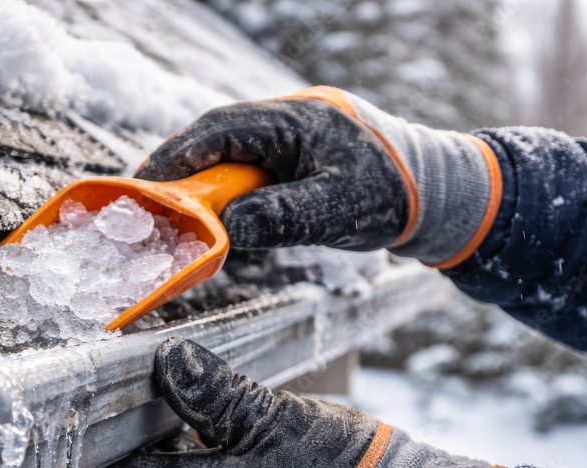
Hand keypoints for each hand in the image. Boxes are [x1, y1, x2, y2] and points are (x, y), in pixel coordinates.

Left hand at [81, 337, 507, 467]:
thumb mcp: (276, 422)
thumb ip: (218, 393)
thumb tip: (171, 362)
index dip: (93, 460)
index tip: (79, 425)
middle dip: (124, 452)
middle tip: (113, 403)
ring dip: (159, 456)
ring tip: (152, 405)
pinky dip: (192, 464)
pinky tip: (202, 428)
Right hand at [136, 86, 501, 268]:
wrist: (440, 193)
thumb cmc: (396, 195)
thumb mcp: (338, 210)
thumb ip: (281, 217)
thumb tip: (224, 230)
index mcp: (298, 119)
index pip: (222, 128)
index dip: (178, 155)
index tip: (146, 183)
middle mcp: (289, 120)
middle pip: (217, 138)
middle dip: (180, 170)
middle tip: (147, 203)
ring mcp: (292, 138)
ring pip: (230, 154)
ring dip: (202, 183)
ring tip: (174, 215)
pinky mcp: (295, 158)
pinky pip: (249, 169)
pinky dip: (226, 191)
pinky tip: (215, 216)